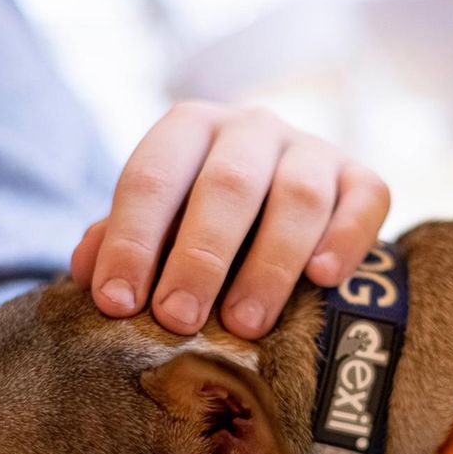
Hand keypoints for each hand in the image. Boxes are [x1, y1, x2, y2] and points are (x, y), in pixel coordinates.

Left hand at [70, 102, 390, 338]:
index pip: (152, 176)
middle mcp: (252, 128)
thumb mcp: (157, 226)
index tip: (117, 305)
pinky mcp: (363, 178)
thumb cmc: (201, 223)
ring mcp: (313, 149)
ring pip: (299, 196)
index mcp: (190, 129)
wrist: (280, 202)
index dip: (131, 241)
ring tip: (245, 325)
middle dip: (200, 257)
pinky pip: (366, 199)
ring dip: (270, 263)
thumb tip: (86, 273)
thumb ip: (122, 243)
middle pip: (228, 185)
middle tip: (178, 320)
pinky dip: (346, 238)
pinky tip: (324, 279)